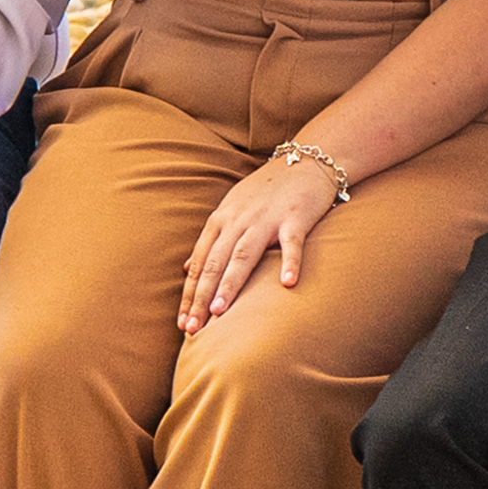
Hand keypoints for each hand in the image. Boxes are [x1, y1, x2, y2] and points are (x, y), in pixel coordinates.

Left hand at [180, 151, 343, 331]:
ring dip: (230, 283)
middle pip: (216, 262)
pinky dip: (290, 262)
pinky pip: (292, 242)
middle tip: (192, 328)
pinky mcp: (296, 217)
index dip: (190, 294)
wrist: (306, 160)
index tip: (181, 323)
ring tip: (219, 311)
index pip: (200, 263)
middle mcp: (239, 220)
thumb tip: (186, 268)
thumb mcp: (231, 210)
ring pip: (243, 254)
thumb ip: (210, 239)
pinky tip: (288, 284)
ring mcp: (267, 218)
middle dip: (201, 297)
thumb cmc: (267, 190)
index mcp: (221, 220)